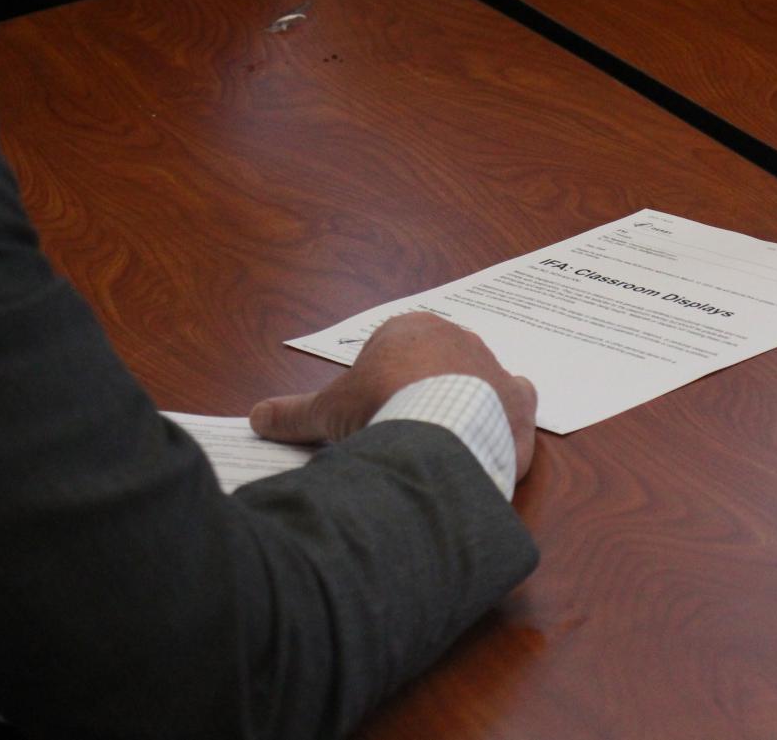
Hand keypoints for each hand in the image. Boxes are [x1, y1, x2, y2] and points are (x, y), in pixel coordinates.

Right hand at [251, 312, 536, 480]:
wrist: (436, 429)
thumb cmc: (379, 407)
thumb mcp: (326, 412)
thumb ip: (292, 413)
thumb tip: (256, 418)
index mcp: (411, 330)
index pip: (395, 354)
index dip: (382, 388)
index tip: (374, 418)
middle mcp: (457, 338)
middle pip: (439, 368)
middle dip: (425, 397)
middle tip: (406, 435)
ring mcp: (493, 367)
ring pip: (479, 385)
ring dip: (466, 409)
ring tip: (443, 447)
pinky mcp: (520, 400)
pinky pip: (517, 406)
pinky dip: (506, 424)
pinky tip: (487, 444)